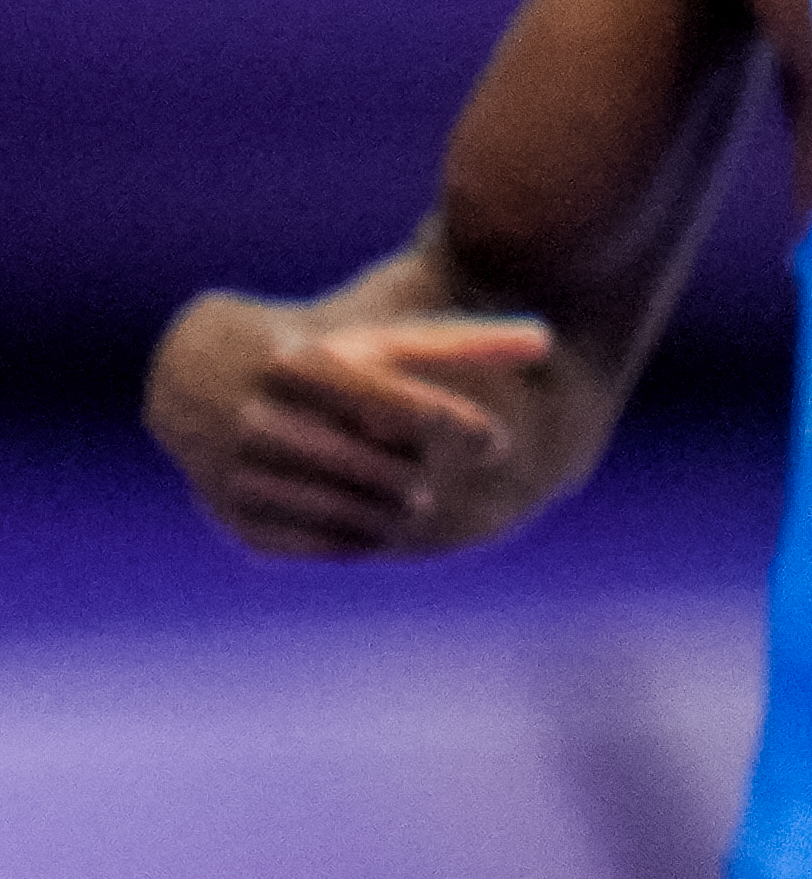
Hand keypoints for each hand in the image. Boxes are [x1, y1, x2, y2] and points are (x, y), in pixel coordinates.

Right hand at [145, 296, 555, 558]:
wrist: (197, 375)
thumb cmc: (319, 350)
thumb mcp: (382, 340)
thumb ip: (463, 344)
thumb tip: (548, 339)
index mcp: (302, 363)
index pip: (389, 401)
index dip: (450, 422)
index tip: (498, 441)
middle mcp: (259, 416)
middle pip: (366, 463)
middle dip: (413, 477)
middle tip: (442, 486)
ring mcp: (235, 470)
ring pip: (337, 507)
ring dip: (387, 511)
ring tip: (417, 501)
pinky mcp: (232, 514)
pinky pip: (305, 539)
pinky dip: (348, 536)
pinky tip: (378, 526)